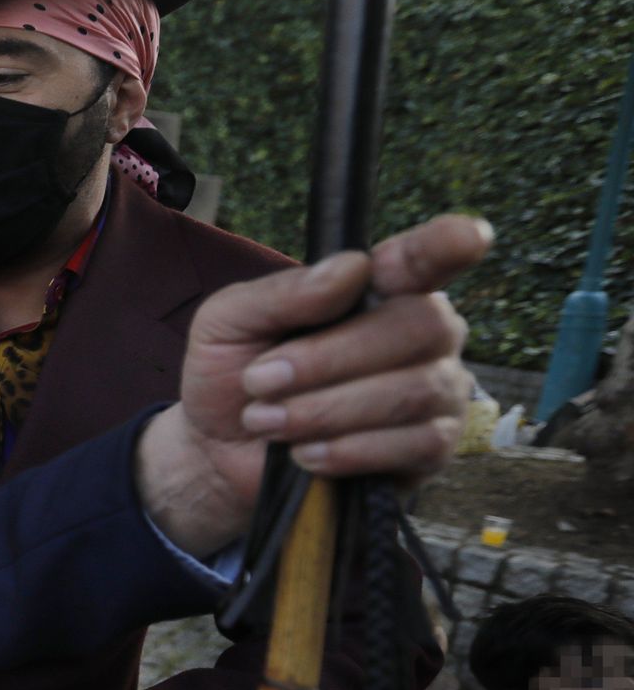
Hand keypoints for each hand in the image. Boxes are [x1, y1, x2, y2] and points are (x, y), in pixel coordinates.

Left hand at [136, 214, 485, 554]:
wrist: (222, 451)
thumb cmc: (234, 371)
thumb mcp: (228, 321)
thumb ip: (281, 294)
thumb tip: (352, 269)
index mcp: (380, 288)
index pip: (425, 258)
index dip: (448, 245)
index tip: (467, 237)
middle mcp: (424, 332)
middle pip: (419, 326)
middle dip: (330, 359)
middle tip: (260, 381)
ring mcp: (437, 390)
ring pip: (413, 391)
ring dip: (326, 409)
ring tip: (267, 420)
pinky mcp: (433, 448)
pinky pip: (417, 444)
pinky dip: (350, 450)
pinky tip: (305, 452)